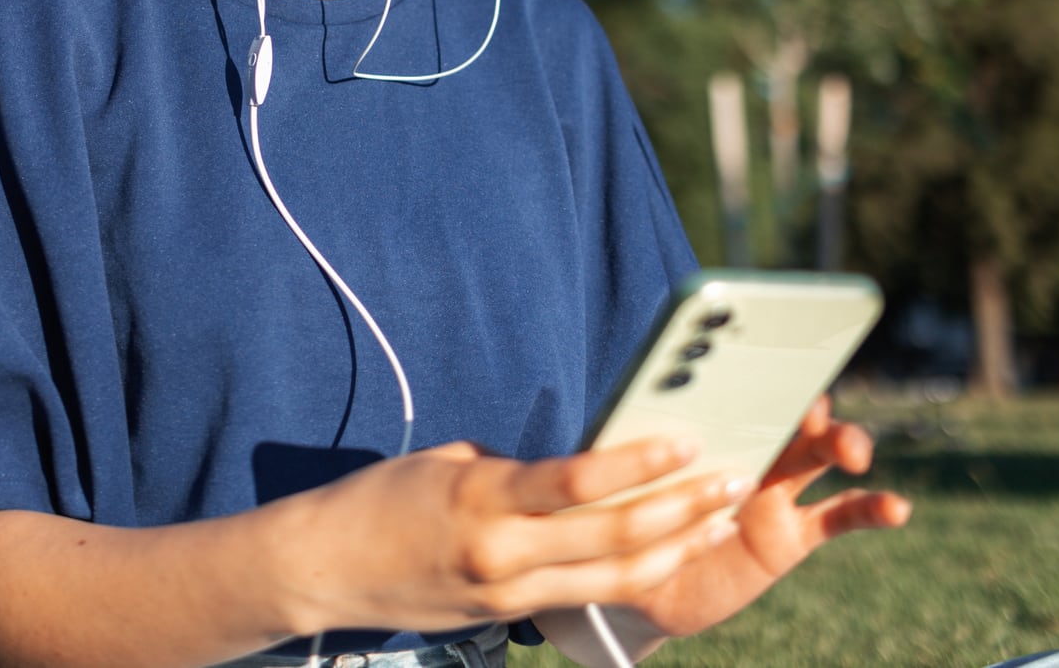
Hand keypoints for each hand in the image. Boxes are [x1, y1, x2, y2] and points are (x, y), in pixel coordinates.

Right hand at [273, 435, 756, 638]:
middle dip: (682, 508)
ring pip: (614, 578)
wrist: (325, 569)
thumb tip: (580, 471)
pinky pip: (587, 596)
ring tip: (722, 517)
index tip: (686, 441)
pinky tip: (671, 551)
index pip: (576, 483)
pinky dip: (636, 572)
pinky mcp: (509, 617)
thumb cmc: (381, 499)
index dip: (639, 466)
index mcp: (483, 499)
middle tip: (734, 479)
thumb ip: (515, 472)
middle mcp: (502, 553)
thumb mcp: (448, 463)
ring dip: (676, 546)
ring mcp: (509, 594)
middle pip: (613, 538)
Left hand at [597, 395, 911, 643]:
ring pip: (822, 454)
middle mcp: (749, 447)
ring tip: (855, 451)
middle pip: (791, 413)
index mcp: (710, 422)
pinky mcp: (792, 535)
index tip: (775, 353)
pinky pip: (840, 516)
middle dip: (808, 405)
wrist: (641, 581)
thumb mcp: (626, 479)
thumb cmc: (629, 513)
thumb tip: (630, 410)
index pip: (743, 383)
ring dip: (846, 443)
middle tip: (812, 408)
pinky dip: (872, 508)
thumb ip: (639, 447)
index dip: (763, 367)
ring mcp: (777, 490)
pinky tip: (897, 507)